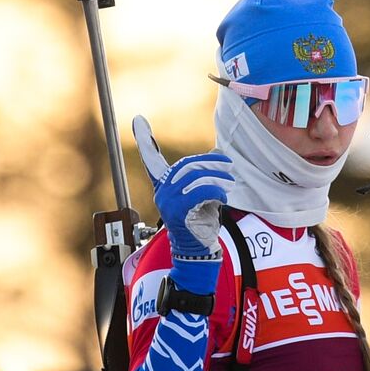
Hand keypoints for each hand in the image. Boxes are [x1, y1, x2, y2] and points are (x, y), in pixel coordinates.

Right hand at [133, 115, 233, 265]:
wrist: (198, 250)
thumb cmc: (201, 222)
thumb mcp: (204, 194)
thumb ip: (205, 175)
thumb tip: (216, 152)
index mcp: (164, 185)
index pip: (152, 159)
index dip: (144, 140)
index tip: (138, 119)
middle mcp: (162, 191)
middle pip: (188, 165)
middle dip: (212, 163)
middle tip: (229, 165)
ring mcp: (168, 201)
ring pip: (196, 178)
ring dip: (218, 178)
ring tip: (230, 183)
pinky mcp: (178, 211)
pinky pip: (201, 192)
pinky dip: (217, 192)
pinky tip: (224, 197)